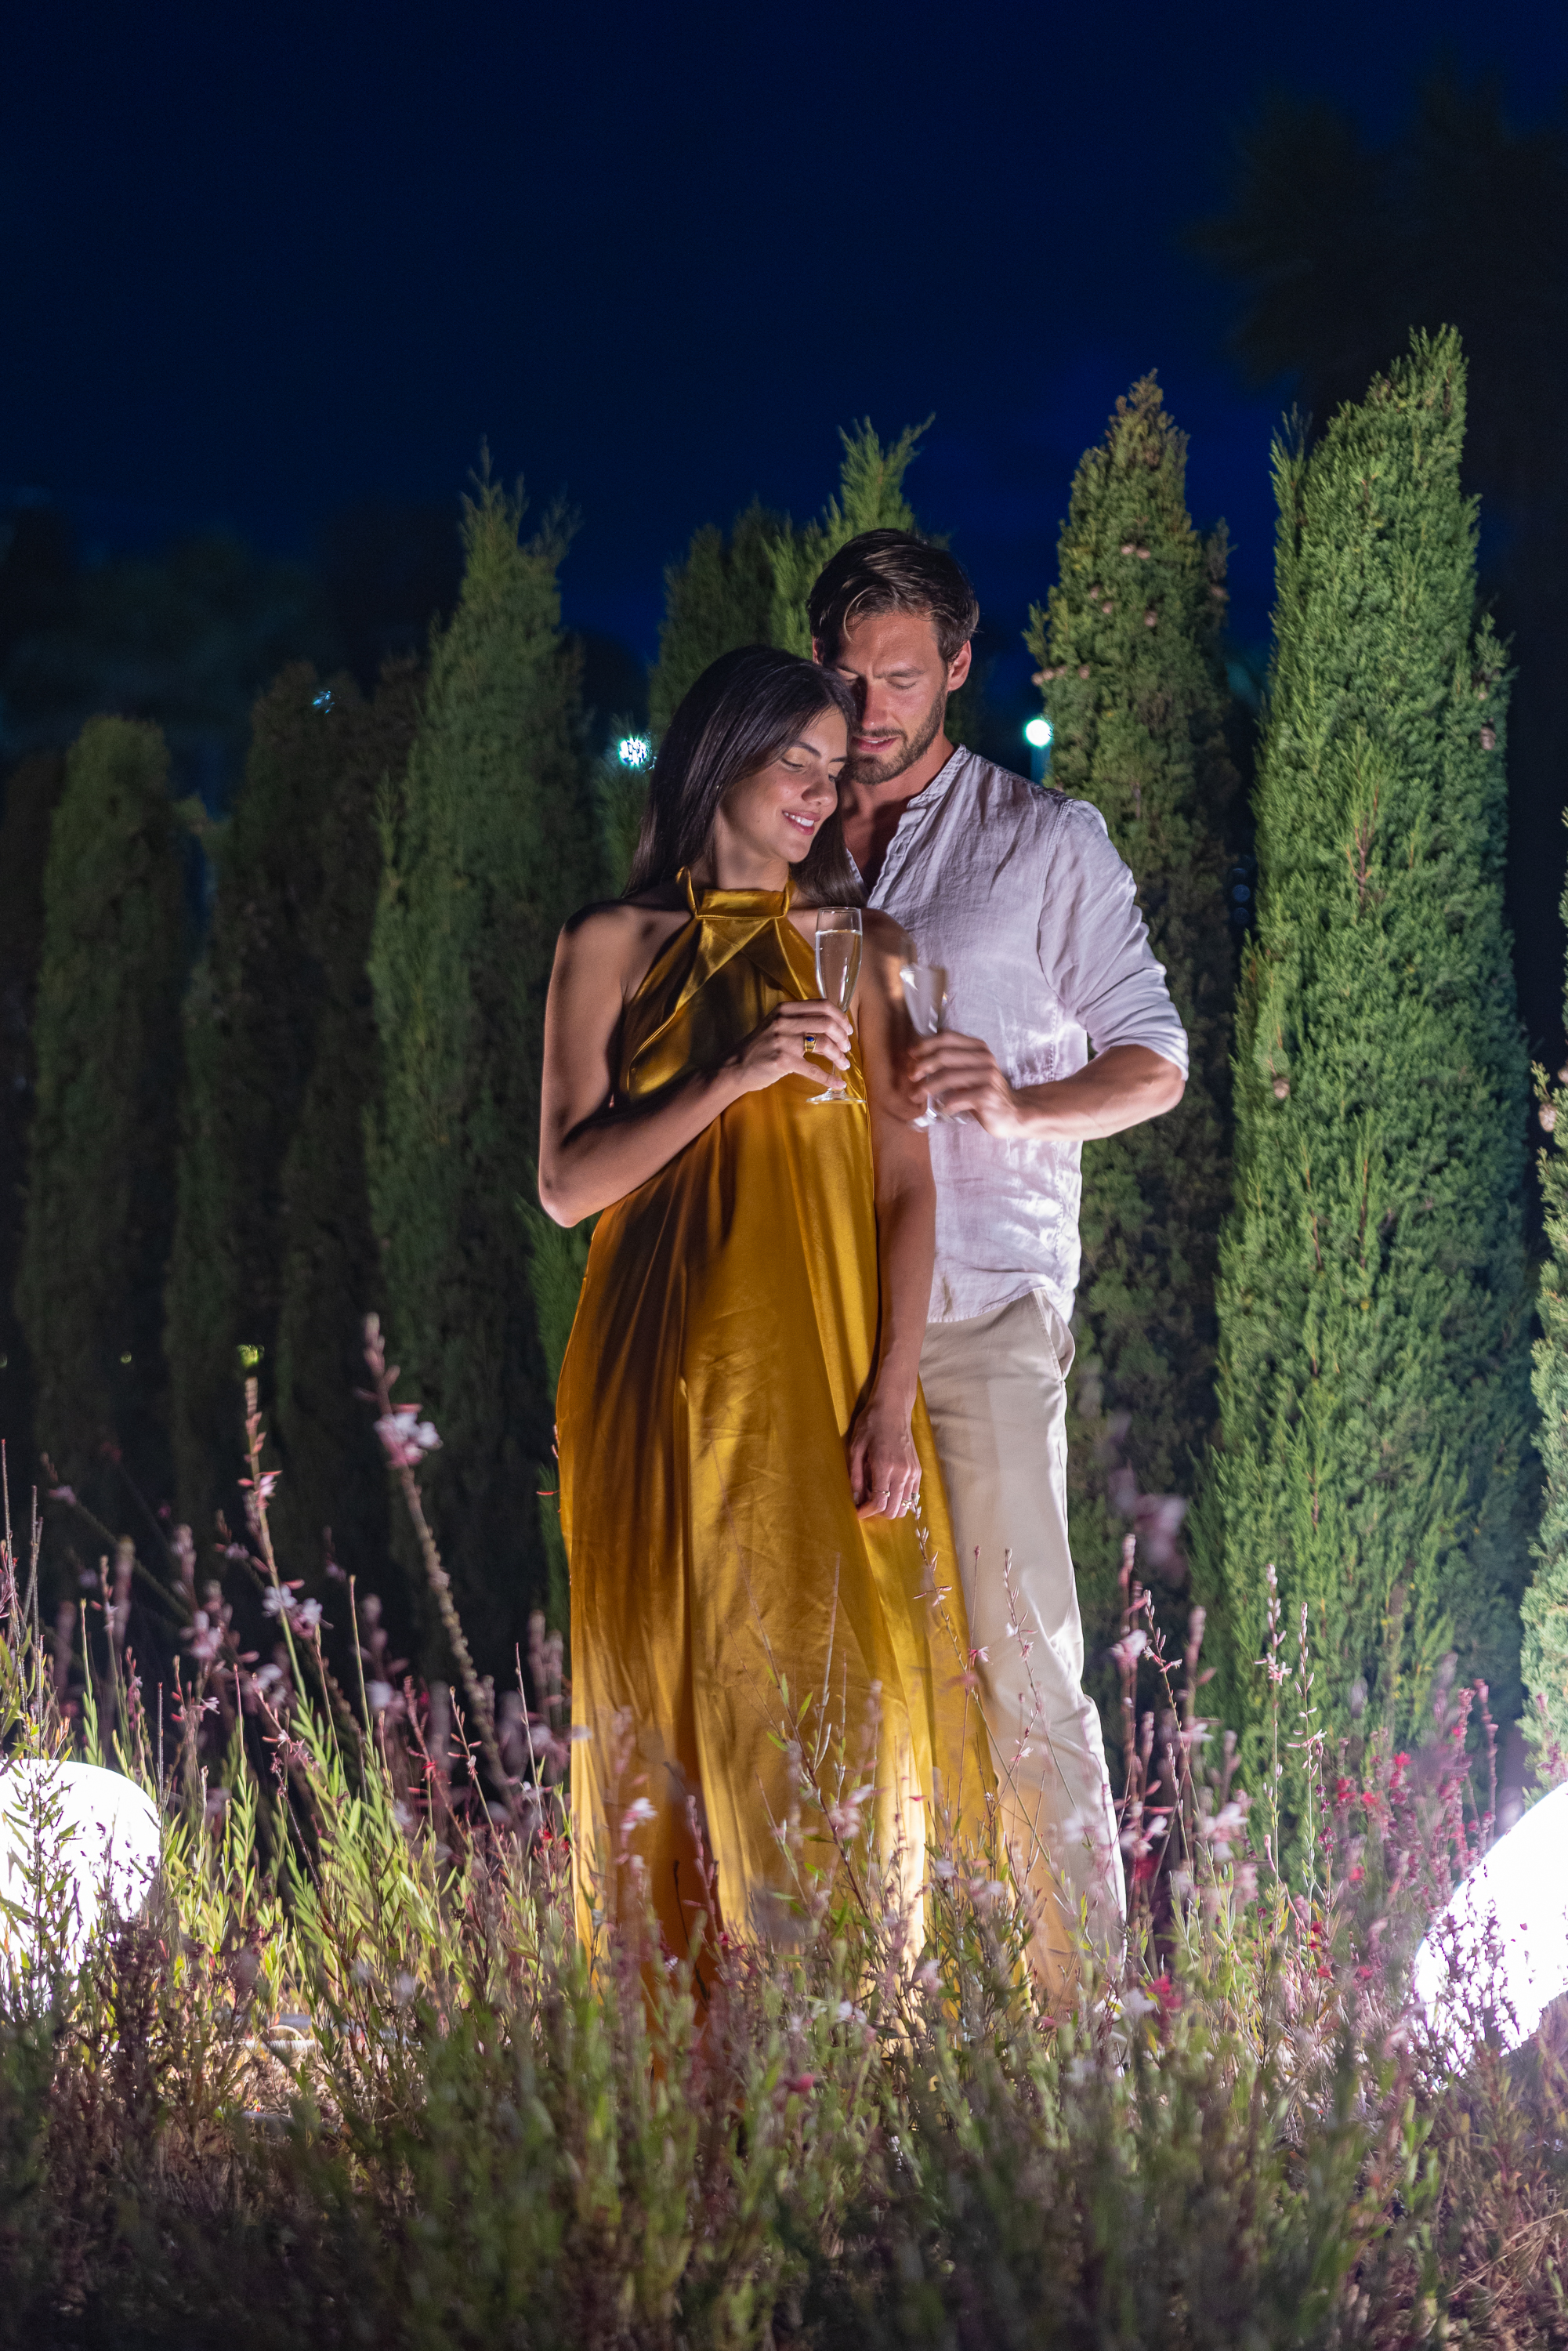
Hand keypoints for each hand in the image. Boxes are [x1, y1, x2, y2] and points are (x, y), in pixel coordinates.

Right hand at [731, 999, 851, 1094]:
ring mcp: (783, 1041)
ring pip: (823, 1044)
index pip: (822, 1005)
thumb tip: (831, 1023)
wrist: (735, 1066)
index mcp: (785, 1009)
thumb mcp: (776, 1024)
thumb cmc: (760, 1046)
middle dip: (842, 1037)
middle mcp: (784, 1021)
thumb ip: (798, 1019)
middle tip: (847, 1047)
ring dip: (839, 1055)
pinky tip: (838, 1083)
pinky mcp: (782, 1061)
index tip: (847, 1029)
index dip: (840, 1017)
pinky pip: (813, 1070)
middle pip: (826, 1023)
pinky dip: (829, 1078)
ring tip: (845, 1063)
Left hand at [847, 1383, 921, 1521]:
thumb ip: (856, 1475)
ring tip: (877, 1496)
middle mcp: (902, 1472)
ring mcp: (913, 1472)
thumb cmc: (871, 1424)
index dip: (866, 1512)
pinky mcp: (918, 1470)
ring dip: (889, 1508)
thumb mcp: (856, 1447)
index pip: (879, 1503)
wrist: (893, 1408)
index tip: (857, 1511)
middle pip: (893, 1510)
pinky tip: (889, 1490)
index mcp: (885, 1466)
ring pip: (905, 1507)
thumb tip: (855, 1498)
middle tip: (865, 1503)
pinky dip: (900, 1500)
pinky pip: (912, 1496)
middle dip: (877, 1513)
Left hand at [906, 1030, 1023, 1136]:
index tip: (911, 1054)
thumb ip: (952, 1062)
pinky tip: (940, 1108)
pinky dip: (944, 1104)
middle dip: (923, 1065)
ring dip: (927, 1087)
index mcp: (979, 1048)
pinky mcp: (987, 1095)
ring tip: (915, 1095)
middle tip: (910, 1076)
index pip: (948, 1038)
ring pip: (948, 1077)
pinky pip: (957, 1098)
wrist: (1012, 1112)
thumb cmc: (983, 1092)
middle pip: (945, 1056)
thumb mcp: (970, 1072)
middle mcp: (985, 1059)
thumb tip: (919, 1057)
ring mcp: (988, 1076)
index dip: (926, 1044)